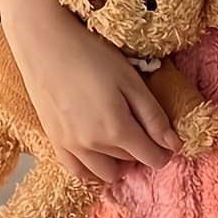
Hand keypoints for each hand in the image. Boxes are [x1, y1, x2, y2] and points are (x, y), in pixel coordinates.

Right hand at [7, 6, 180, 185]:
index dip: (165, 152)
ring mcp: (71, 146)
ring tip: (120, 141)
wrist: (43, 44)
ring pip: (105, 173)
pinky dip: (93, 169)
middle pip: (130, 162)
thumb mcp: (131, 81)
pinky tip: (99, 153)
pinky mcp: (55, 141)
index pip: (152, 158)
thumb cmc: (90, 55)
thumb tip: (173, 144)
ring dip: (119, 163)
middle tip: (142, 128)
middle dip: (141, 150)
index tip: (167, 140)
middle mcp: (93, 145)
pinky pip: (78, 171)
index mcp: (117, 129)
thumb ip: (153, 116)